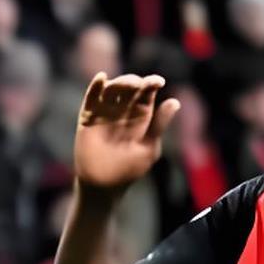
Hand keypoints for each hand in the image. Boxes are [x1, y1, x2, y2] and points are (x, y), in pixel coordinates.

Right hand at [73, 73, 179, 194]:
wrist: (103, 185)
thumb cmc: (130, 169)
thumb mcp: (149, 148)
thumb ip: (159, 124)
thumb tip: (175, 101)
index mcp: (141, 115)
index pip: (147, 93)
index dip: (152, 83)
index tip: (157, 82)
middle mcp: (123, 110)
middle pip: (128, 87)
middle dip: (133, 82)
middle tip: (137, 86)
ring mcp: (105, 113)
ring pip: (111, 89)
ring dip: (117, 82)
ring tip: (122, 85)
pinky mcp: (88, 118)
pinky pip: (91, 98)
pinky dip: (94, 87)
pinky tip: (101, 78)